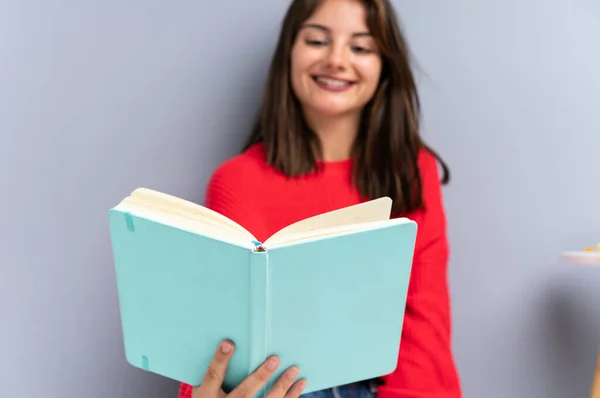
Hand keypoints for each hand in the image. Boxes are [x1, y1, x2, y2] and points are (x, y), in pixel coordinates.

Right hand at [192, 340, 306, 397]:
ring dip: (282, 386)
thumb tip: (225, 339)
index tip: (228, 343)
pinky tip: (300, 383)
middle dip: (260, 377)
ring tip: (294, 370)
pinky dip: (292, 395)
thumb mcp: (205, 389)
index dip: (220, 360)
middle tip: (274, 359)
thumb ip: (215, 372)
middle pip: (244, 392)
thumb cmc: (212, 397)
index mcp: (208, 396)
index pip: (213, 376)